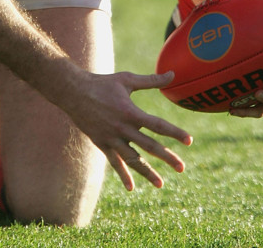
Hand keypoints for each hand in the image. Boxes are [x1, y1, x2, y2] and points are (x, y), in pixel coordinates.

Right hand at [64, 70, 192, 190]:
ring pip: (132, 159)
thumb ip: (151, 80)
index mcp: (130, 112)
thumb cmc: (103, 83)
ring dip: (147, 172)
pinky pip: (114, 162)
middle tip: (182, 167)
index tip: (189, 141)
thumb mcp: (127, 80)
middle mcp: (122, 128)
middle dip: (167, 157)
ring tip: (161, 184)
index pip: (157, 125)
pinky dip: (123, 175)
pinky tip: (132, 187)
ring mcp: (111, 138)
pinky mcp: (102, 143)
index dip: (174, 133)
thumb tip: (172, 74)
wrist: (73, 92)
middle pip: (148, 146)